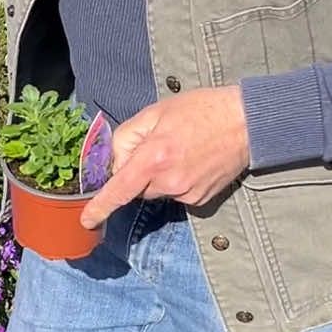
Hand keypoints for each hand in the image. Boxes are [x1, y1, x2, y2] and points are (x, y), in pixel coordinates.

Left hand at [80, 86, 250, 226]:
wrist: (245, 121)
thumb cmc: (199, 110)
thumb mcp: (154, 112)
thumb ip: (127, 137)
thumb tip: (115, 162)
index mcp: (154, 158)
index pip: (119, 190)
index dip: (100, 207)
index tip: (87, 221)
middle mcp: (169, 181)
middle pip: (137, 188)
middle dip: (139, 172)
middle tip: (158, 146)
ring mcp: (187, 193)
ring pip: (157, 191)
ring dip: (159, 177)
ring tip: (180, 150)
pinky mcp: (201, 200)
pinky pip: (176, 194)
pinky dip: (177, 181)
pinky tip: (192, 161)